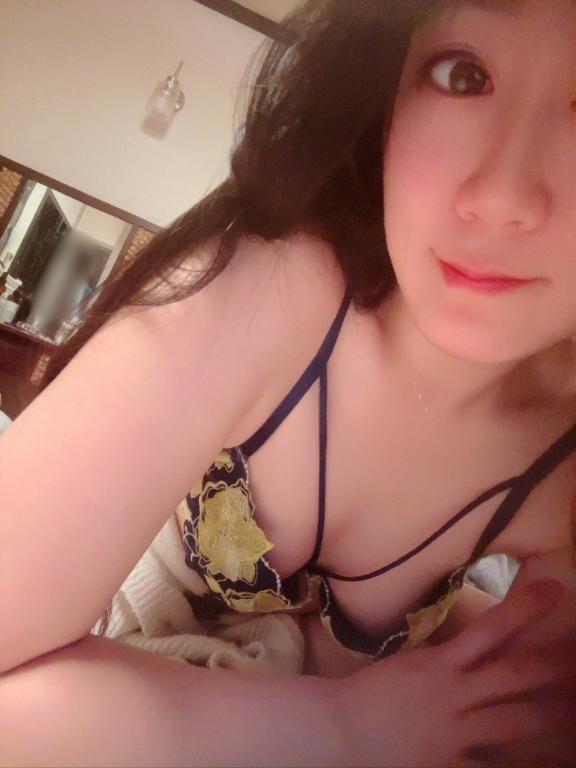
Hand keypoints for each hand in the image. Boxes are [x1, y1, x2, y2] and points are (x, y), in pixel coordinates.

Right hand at [333, 577, 571, 766]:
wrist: (342, 730)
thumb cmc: (372, 691)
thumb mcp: (409, 664)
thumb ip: (442, 659)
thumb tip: (470, 649)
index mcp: (441, 663)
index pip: (491, 628)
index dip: (525, 608)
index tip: (554, 590)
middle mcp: (455, 693)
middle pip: (514, 674)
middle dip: (550, 664)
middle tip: (575, 655)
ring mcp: (457, 732)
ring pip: (515, 721)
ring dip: (547, 715)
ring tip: (571, 711)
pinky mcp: (452, 764)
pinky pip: (492, 765)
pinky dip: (511, 762)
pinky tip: (536, 759)